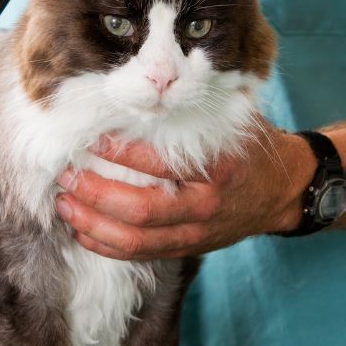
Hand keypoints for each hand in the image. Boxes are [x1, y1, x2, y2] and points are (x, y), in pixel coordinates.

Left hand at [55, 124, 315, 259]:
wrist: (280, 191)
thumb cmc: (248, 149)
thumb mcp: (232, 121)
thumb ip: (193, 110)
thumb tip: (141, 91)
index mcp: (217, 168)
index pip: (159, 163)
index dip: (119, 152)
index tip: (91, 139)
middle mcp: (205, 206)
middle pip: (139, 210)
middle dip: (95, 193)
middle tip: (67, 175)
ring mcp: (196, 233)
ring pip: (135, 240)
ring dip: (92, 224)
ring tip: (65, 203)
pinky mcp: (187, 248)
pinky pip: (140, 255)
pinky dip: (106, 246)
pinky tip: (82, 231)